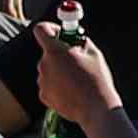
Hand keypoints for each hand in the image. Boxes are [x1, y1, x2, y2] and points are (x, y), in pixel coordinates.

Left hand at [34, 17, 118, 137]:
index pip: (41, 30)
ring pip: (49, 69)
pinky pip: (49, 84)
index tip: (62, 33)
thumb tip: (76, 39)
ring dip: (60, 70)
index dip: (51, 28)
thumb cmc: (96, 81)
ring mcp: (42, 82)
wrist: (95, 109)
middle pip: (48, 52)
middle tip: (78, 60)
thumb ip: (80, 41)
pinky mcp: (44, 96)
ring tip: (78, 79)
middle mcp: (44, 65)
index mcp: (55, 51)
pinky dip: (58, 85)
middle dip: (60, 53)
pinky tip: (72, 90)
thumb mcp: (94, 53)